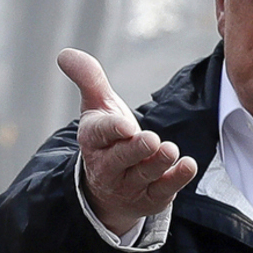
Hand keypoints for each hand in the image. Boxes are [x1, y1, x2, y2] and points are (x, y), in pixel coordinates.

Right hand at [60, 47, 195, 235]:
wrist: (110, 188)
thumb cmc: (108, 138)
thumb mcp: (97, 106)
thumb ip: (88, 78)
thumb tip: (65, 53)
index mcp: (94, 140)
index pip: (100, 134)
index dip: (113, 130)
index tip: (126, 126)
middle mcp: (108, 165)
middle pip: (121, 159)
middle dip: (136, 150)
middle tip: (152, 140)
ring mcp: (130, 184)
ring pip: (144, 175)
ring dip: (158, 163)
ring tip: (170, 150)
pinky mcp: (151, 198)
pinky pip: (163, 191)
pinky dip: (176, 179)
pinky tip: (188, 166)